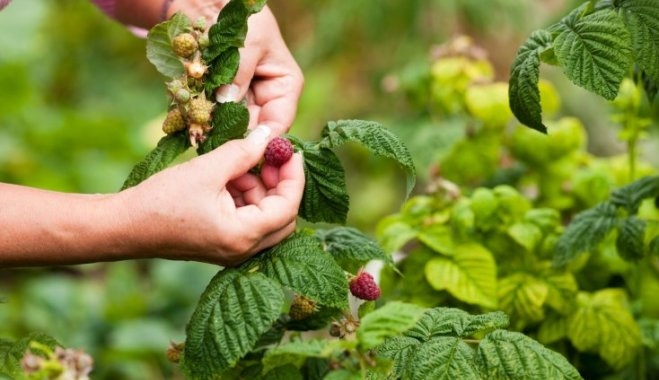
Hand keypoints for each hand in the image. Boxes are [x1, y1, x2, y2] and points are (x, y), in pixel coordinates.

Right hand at [120, 125, 304, 265]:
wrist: (124, 227)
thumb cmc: (161, 201)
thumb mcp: (207, 170)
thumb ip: (243, 152)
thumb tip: (269, 135)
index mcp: (243, 236)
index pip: (288, 207)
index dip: (294, 176)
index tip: (290, 150)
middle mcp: (243, 250)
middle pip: (283, 217)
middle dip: (280, 184)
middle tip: (270, 156)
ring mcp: (233, 250)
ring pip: (265, 218)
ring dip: (260, 189)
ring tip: (238, 165)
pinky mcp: (222, 244)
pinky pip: (247, 221)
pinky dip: (245, 198)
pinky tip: (229, 178)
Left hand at [168, 2, 303, 134]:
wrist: (215, 5)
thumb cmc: (246, 18)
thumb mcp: (248, 42)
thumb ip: (239, 75)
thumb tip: (227, 103)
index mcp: (284, 86)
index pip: (278, 122)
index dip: (263, 140)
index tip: (245, 151)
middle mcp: (266, 98)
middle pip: (254, 129)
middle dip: (235, 138)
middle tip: (215, 146)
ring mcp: (242, 99)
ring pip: (232, 125)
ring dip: (217, 131)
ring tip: (202, 137)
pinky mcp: (221, 98)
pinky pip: (214, 115)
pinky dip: (205, 119)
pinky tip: (195, 124)